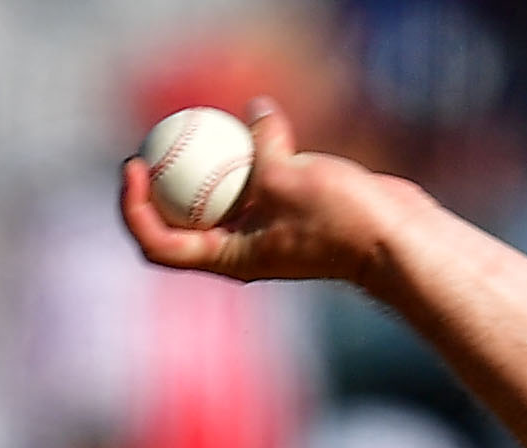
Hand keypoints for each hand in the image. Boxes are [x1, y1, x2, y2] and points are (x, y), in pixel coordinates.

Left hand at [115, 103, 398, 289]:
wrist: (392, 239)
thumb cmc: (337, 220)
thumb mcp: (286, 176)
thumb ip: (260, 143)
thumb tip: (254, 110)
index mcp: (227, 257)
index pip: (160, 244)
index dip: (134, 208)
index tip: (134, 166)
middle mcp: (239, 250)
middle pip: (180, 222)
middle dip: (159, 185)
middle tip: (150, 143)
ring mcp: (263, 232)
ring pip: (218, 199)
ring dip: (205, 167)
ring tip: (199, 127)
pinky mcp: (287, 213)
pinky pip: (253, 183)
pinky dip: (246, 157)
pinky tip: (252, 125)